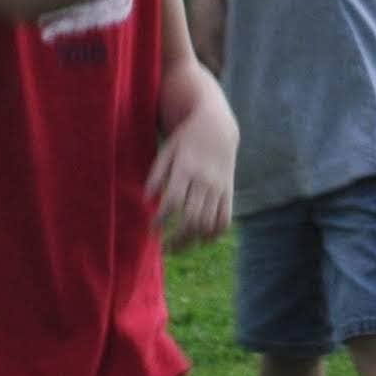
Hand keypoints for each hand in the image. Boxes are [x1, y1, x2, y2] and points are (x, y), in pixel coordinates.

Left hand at [146, 112, 234, 252]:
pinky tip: (202, 241)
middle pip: (192, 218)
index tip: (153, 229)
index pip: (173, 201)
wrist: (218, 127)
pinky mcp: (229, 191)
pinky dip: (214, 234)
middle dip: (177, 238)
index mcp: (186, 169)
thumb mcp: (167, 150)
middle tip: (165, 247)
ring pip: (208, 223)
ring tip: (179, 248)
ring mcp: (218, 187)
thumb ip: (156, 175)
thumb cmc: (186, 139)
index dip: (162, 219)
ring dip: (193, 240)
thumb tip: (146, 201)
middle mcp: (204, 180)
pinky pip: (225, 219)